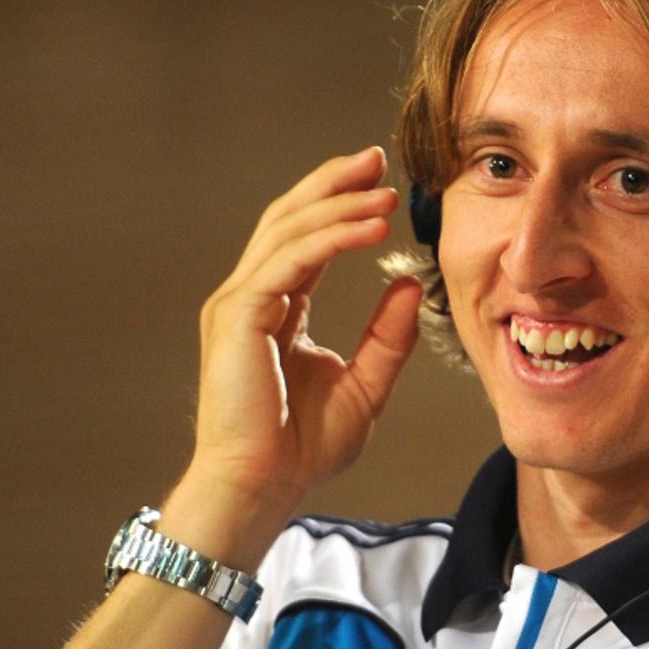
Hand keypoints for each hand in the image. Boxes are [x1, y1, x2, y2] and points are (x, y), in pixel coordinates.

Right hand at [186, 147, 422, 505]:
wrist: (262, 488)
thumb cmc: (301, 449)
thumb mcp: (364, 386)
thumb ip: (387, 337)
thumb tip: (409, 284)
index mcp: (274, 308)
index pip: (304, 239)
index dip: (339, 204)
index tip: (380, 182)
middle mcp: (250, 297)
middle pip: (289, 218)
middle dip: (333, 184)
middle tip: (377, 160)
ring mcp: (239, 304)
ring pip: (288, 230)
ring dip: (338, 205)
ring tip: (384, 192)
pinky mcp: (239, 317)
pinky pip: (289, 261)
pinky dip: (331, 238)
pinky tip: (370, 228)